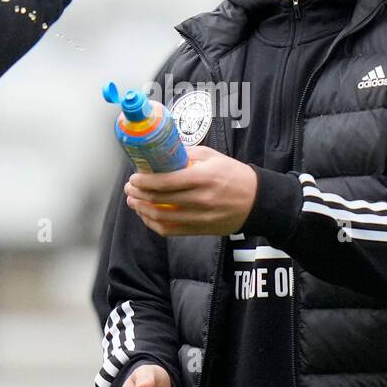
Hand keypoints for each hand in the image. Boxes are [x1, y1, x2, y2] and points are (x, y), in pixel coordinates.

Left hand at [124, 145, 257, 236]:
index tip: (134, 178)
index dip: (144, 181)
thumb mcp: (213, 157)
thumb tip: (162, 155)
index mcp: (202, 178)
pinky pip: (170, 231)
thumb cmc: (234, 175)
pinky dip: (154, 224)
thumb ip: (186, 155)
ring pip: (161, 218)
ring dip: (142, 210)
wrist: (256, 200)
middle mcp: (200, 199)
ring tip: (133, 202)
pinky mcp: (200, 230)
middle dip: (138, 194)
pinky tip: (147, 216)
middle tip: (130, 188)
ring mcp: (200, 218)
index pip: (165, 182)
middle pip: (159, 200)